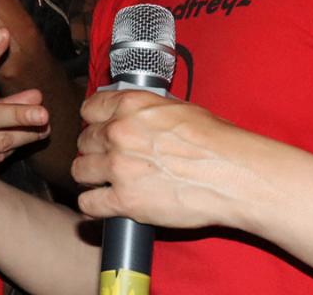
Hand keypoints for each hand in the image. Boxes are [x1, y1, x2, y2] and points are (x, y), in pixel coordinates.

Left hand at [72, 89, 273, 232]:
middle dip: (95, 150)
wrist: (232, 174)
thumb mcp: (178, 108)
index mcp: (130, 106)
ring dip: (90, 177)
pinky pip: (88, 204)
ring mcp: (118, 167)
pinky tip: (105, 204)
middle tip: (110, 159)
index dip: (94, 121)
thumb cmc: (216, 141)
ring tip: (105, 181)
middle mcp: (118, 133)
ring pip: (79, 171)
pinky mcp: (124, 201)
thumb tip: (135, 112)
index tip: (100, 129)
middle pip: (84, 140)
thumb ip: (146, 110)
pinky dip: (94, 206)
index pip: (89, 109)